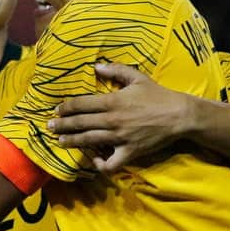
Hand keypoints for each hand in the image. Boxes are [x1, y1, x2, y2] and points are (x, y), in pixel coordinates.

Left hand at [49, 63, 194, 173]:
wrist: (179, 116)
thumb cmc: (158, 95)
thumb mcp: (137, 77)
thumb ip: (115, 70)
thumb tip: (96, 67)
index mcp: (113, 101)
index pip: (81, 104)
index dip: (66, 107)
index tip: (57, 109)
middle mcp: (112, 120)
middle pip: (80, 124)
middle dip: (62, 125)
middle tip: (50, 126)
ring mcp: (120, 138)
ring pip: (88, 141)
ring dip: (71, 142)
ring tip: (60, 141)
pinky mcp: (129, 152)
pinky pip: (109, 163)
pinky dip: (99, 164)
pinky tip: (93, 159)